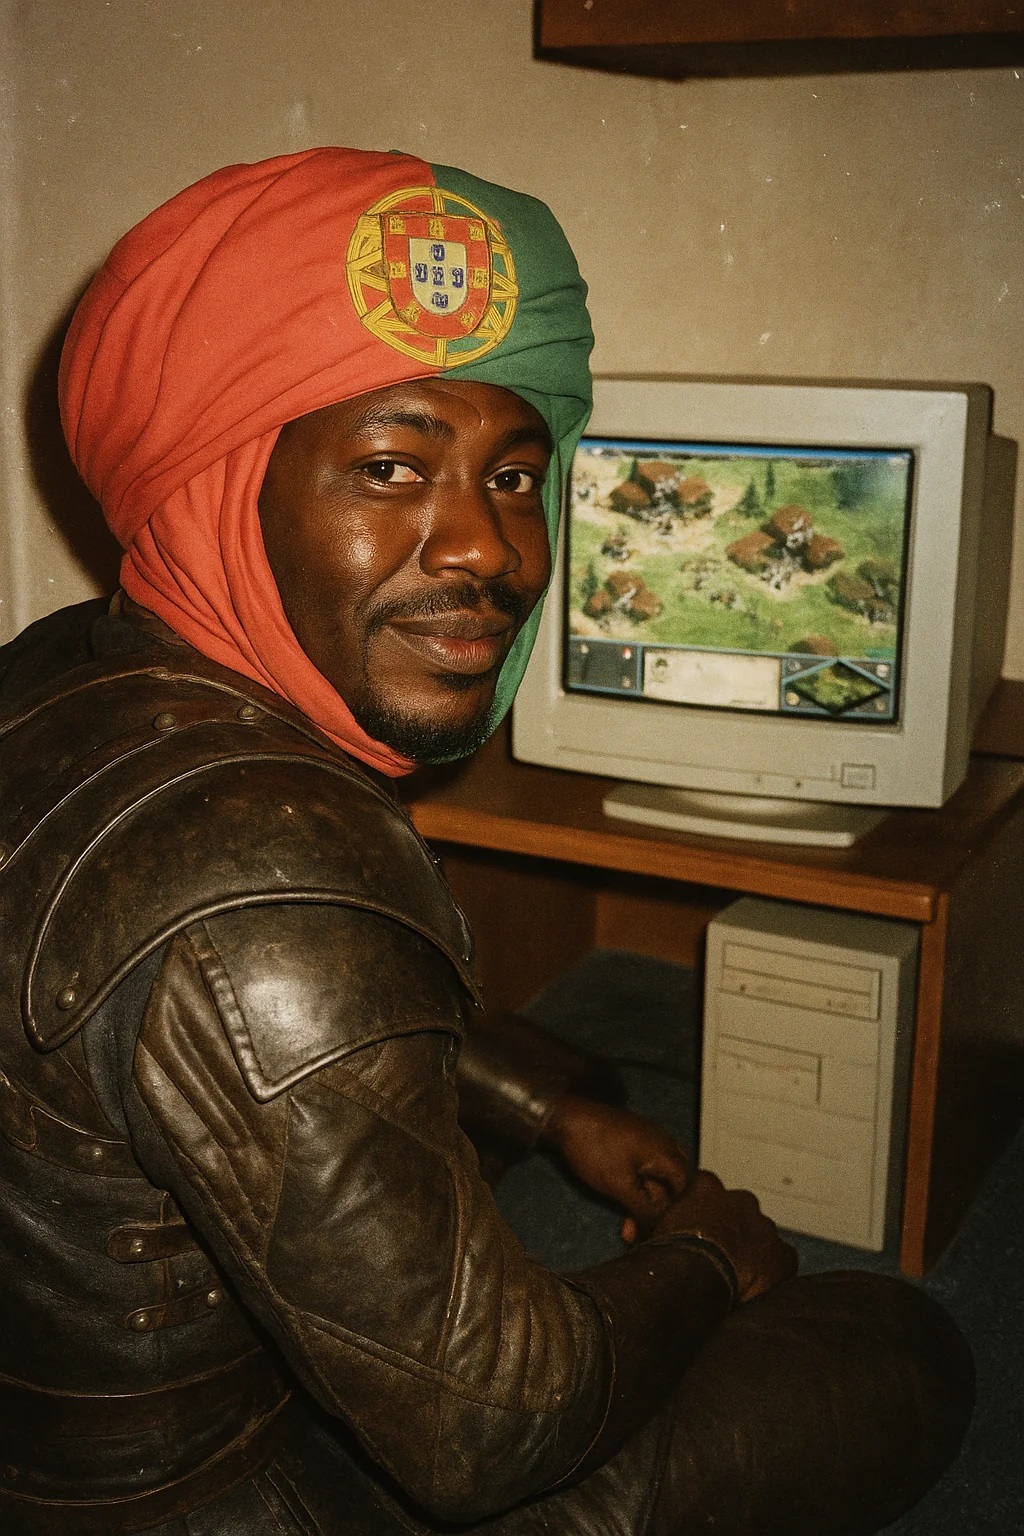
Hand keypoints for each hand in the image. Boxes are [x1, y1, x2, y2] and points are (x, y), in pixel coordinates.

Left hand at [544, 1096, 688, 1240]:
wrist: (566, 1118)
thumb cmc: (596, 1151)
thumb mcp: (620, 1186)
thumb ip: (645, 1208)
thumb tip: (659, 1226)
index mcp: (665, 1151)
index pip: (686, 1185)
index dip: (677, 1208)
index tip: (661, 1227)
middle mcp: (662, 1142)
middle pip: (672, 1181)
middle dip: (658, 1208)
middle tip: (641, 1229)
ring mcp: (646, 1139)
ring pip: (654, 1176)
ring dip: (644, 1201)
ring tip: (627, 1226)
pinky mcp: (630, 1139)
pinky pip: (643, 1167)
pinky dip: (636, 1187)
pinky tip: (623, 1202)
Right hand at [651, 1169, 797, 1303]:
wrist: (696, 1276)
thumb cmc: (671, 1252)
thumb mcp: (654, 1227)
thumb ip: (664, 1219)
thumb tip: (649, 1227)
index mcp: (707, 1189)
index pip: (706, 1186)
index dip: (703, 1207)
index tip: (697, 1224)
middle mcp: (740, 1200)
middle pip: (739, 1209)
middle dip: (731, 1227)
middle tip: (718, 1252)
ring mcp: (764, 1227)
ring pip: (761, 1234)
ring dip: (751, 1248)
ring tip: (736, 1273)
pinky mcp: (783, 1255)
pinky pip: (782, 1261)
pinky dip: (773, 1271)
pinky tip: (758, 1287)